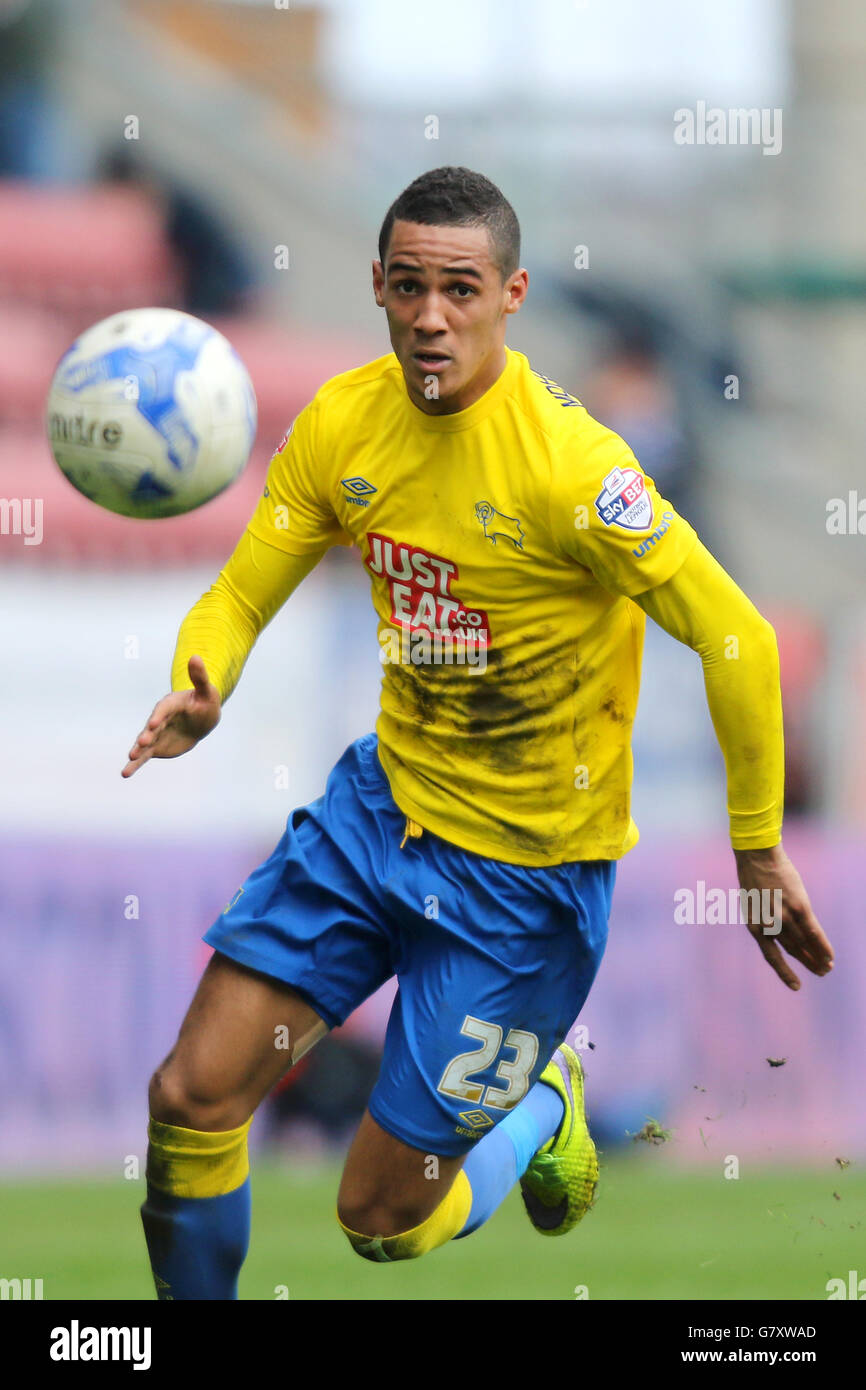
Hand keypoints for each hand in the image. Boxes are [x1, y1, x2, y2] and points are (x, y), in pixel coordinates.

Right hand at [122, 654, 220, 777]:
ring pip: (145, 743)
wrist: (201, 719)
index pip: (164, 710)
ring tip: (130, 759)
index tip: (154, 723)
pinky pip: (144, 756)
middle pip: (152, 728)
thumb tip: (195, 656)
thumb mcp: (206, 691)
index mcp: (170, 705)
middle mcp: (159, 719)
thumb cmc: (205, 703)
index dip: (158, 716)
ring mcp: (156, 734)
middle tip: (143, 743)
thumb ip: (199, 677)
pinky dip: (136, 764)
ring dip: (138, 751)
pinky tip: (125, 773)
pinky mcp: (155, 747)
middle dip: (147, 735)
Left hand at [734, 842, 833, 990]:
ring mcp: (784, 917)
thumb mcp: (751, 903)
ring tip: (827, 967)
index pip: (772, 955)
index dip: (785, 972)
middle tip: (821, 972)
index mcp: (754, 926)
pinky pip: (813, 932)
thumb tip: (776, 931)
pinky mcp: (798, 907)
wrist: (757, 856)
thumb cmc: (753, 876)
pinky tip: (830, 955)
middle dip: (807, 963)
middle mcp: (769, 926)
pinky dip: (822, 945)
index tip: (796, 986)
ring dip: (817, 957)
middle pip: (792, 951)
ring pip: (804, 944)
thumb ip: (764, 919)